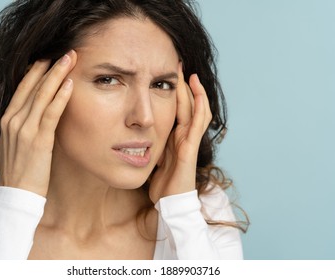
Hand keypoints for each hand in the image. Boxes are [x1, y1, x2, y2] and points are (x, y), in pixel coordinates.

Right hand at [0, 50, 77, 196]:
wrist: (16, 196)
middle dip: (48, 67)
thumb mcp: (5, 149)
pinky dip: (60, 97)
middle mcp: (13, 121)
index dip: (36, 73)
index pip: (22, 90)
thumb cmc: (15, 174)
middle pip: (32, 86)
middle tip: (64, 51)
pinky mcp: (38, 140)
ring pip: (42, 95)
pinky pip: (51, 113)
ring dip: (57, 74)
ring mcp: (24, 129)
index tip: (48, 60)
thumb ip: (11, 134)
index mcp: (7, 121)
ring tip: (70, 58)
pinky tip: (70, 84)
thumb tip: (15, 129)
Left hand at [149, 63, 211, 203]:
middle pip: (187, 105)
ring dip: (193, 90)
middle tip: (177, 64)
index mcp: (174, 136)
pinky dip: (198, 104)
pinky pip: (197, 121)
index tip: (166, 73)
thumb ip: (149, 144)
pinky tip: (194, 89)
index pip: (177, 108)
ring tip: (187, 73)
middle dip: (183, 85)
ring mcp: (189, 140)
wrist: (169, 201)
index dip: (174, 91)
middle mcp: (183, 135)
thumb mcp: (152, 157)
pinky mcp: (190, 146)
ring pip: (195, 109)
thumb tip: (135, 131)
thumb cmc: (160, 182)